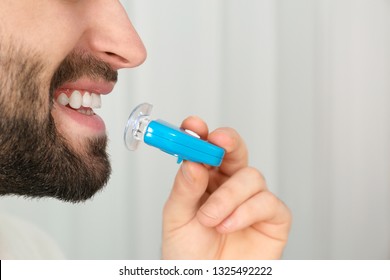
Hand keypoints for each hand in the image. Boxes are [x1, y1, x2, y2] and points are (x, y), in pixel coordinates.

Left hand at [162, 116, 291, 258]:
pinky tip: (228, 226)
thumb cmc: (189, 253)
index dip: (201, 133)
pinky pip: (267, 202)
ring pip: (251, 176)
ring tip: (210, 219)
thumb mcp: (177, 218)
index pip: (206, 148)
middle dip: (228, 142)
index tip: (192, 125)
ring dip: (228, 196)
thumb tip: (192, 162)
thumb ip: (184, 189)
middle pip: (236, 150)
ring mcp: (252, 200)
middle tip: (218, 141)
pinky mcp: (273, 218)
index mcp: (205, 179)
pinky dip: (245, 212)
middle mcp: (230, 185)